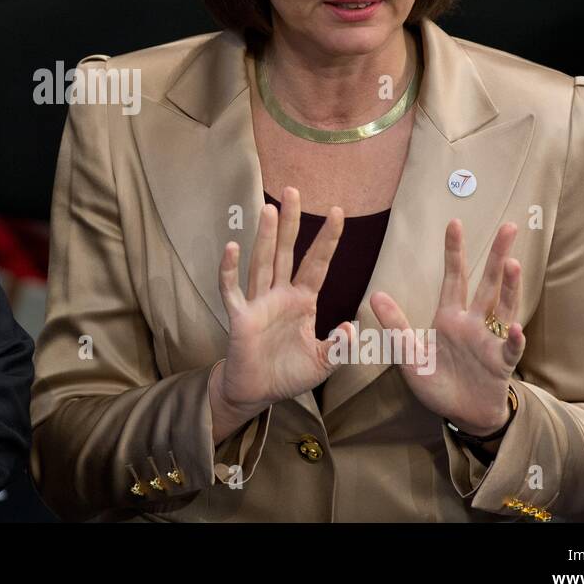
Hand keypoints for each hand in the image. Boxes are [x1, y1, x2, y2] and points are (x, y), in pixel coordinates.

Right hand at [213, 188, 354, 434]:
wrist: (257, 392)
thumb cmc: (288, 373)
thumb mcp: (323, 362)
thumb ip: (340, 346)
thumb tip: (352, 325)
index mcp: (302, 301)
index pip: (317, 264)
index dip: (327, 239)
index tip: (337, 212)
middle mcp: (280, 294)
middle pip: (285, 251)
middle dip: (290, 222)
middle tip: (292, 190)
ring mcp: (258, 303)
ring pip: (262, 263)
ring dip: (264, 236)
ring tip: (268, 209)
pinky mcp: (239, 316)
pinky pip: (233, 290)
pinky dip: (230, 270)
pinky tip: (232, 248)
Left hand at [370, 220, 525, 436]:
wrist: (460, 415)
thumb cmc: (436, 383)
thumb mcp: (409, 354)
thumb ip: (395, 325)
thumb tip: (375, 295)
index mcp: (450, 317)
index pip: (454, 277)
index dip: (454, 251)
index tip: (455, 222)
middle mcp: (473, 323)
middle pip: (487, 283)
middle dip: (498, 255)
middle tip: (510, 226)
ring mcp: (489, 341)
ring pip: (503, 308)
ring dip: (509, 287)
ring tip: (513, 264)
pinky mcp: (499, 363)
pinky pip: (508, 349)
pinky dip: (513, 340)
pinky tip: (515, 329)